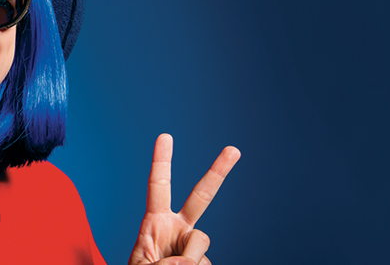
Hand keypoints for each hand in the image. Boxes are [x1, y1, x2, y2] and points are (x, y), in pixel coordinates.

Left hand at [129, 134, 239, 264]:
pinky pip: (206, 264)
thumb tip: (190, 261)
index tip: (165, 136)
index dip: (161, 161)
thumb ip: (164, 262)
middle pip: (202, 196)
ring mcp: (194, 246)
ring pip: (201, 244)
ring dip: (187, 261)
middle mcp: (179, 229)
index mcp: (155, 223)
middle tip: (234, 150)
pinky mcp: (205, 261)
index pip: (158, 186)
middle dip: (218, 172)